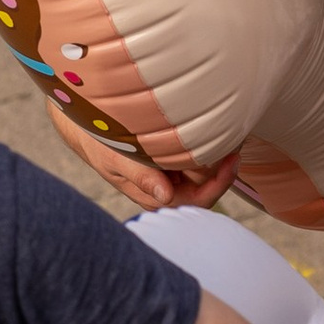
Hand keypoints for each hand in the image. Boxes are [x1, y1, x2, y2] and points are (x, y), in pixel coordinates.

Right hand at [44, 93, 243, 216]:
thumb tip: (164, 197)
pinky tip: (216, 124)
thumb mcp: (116, 158)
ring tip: (232, 128)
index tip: (232, 159)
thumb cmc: (98, 142)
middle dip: (224, 166)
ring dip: (218, 152)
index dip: (218, 184)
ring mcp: (170, 171)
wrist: (84, 123)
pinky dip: (207, 141)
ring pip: (204, 168)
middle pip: (207, 185)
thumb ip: (141, 177)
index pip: (197, 200)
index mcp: (155, 195)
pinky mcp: (170, 154)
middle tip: (238, 138)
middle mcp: (166, 186)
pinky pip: (196, 152)